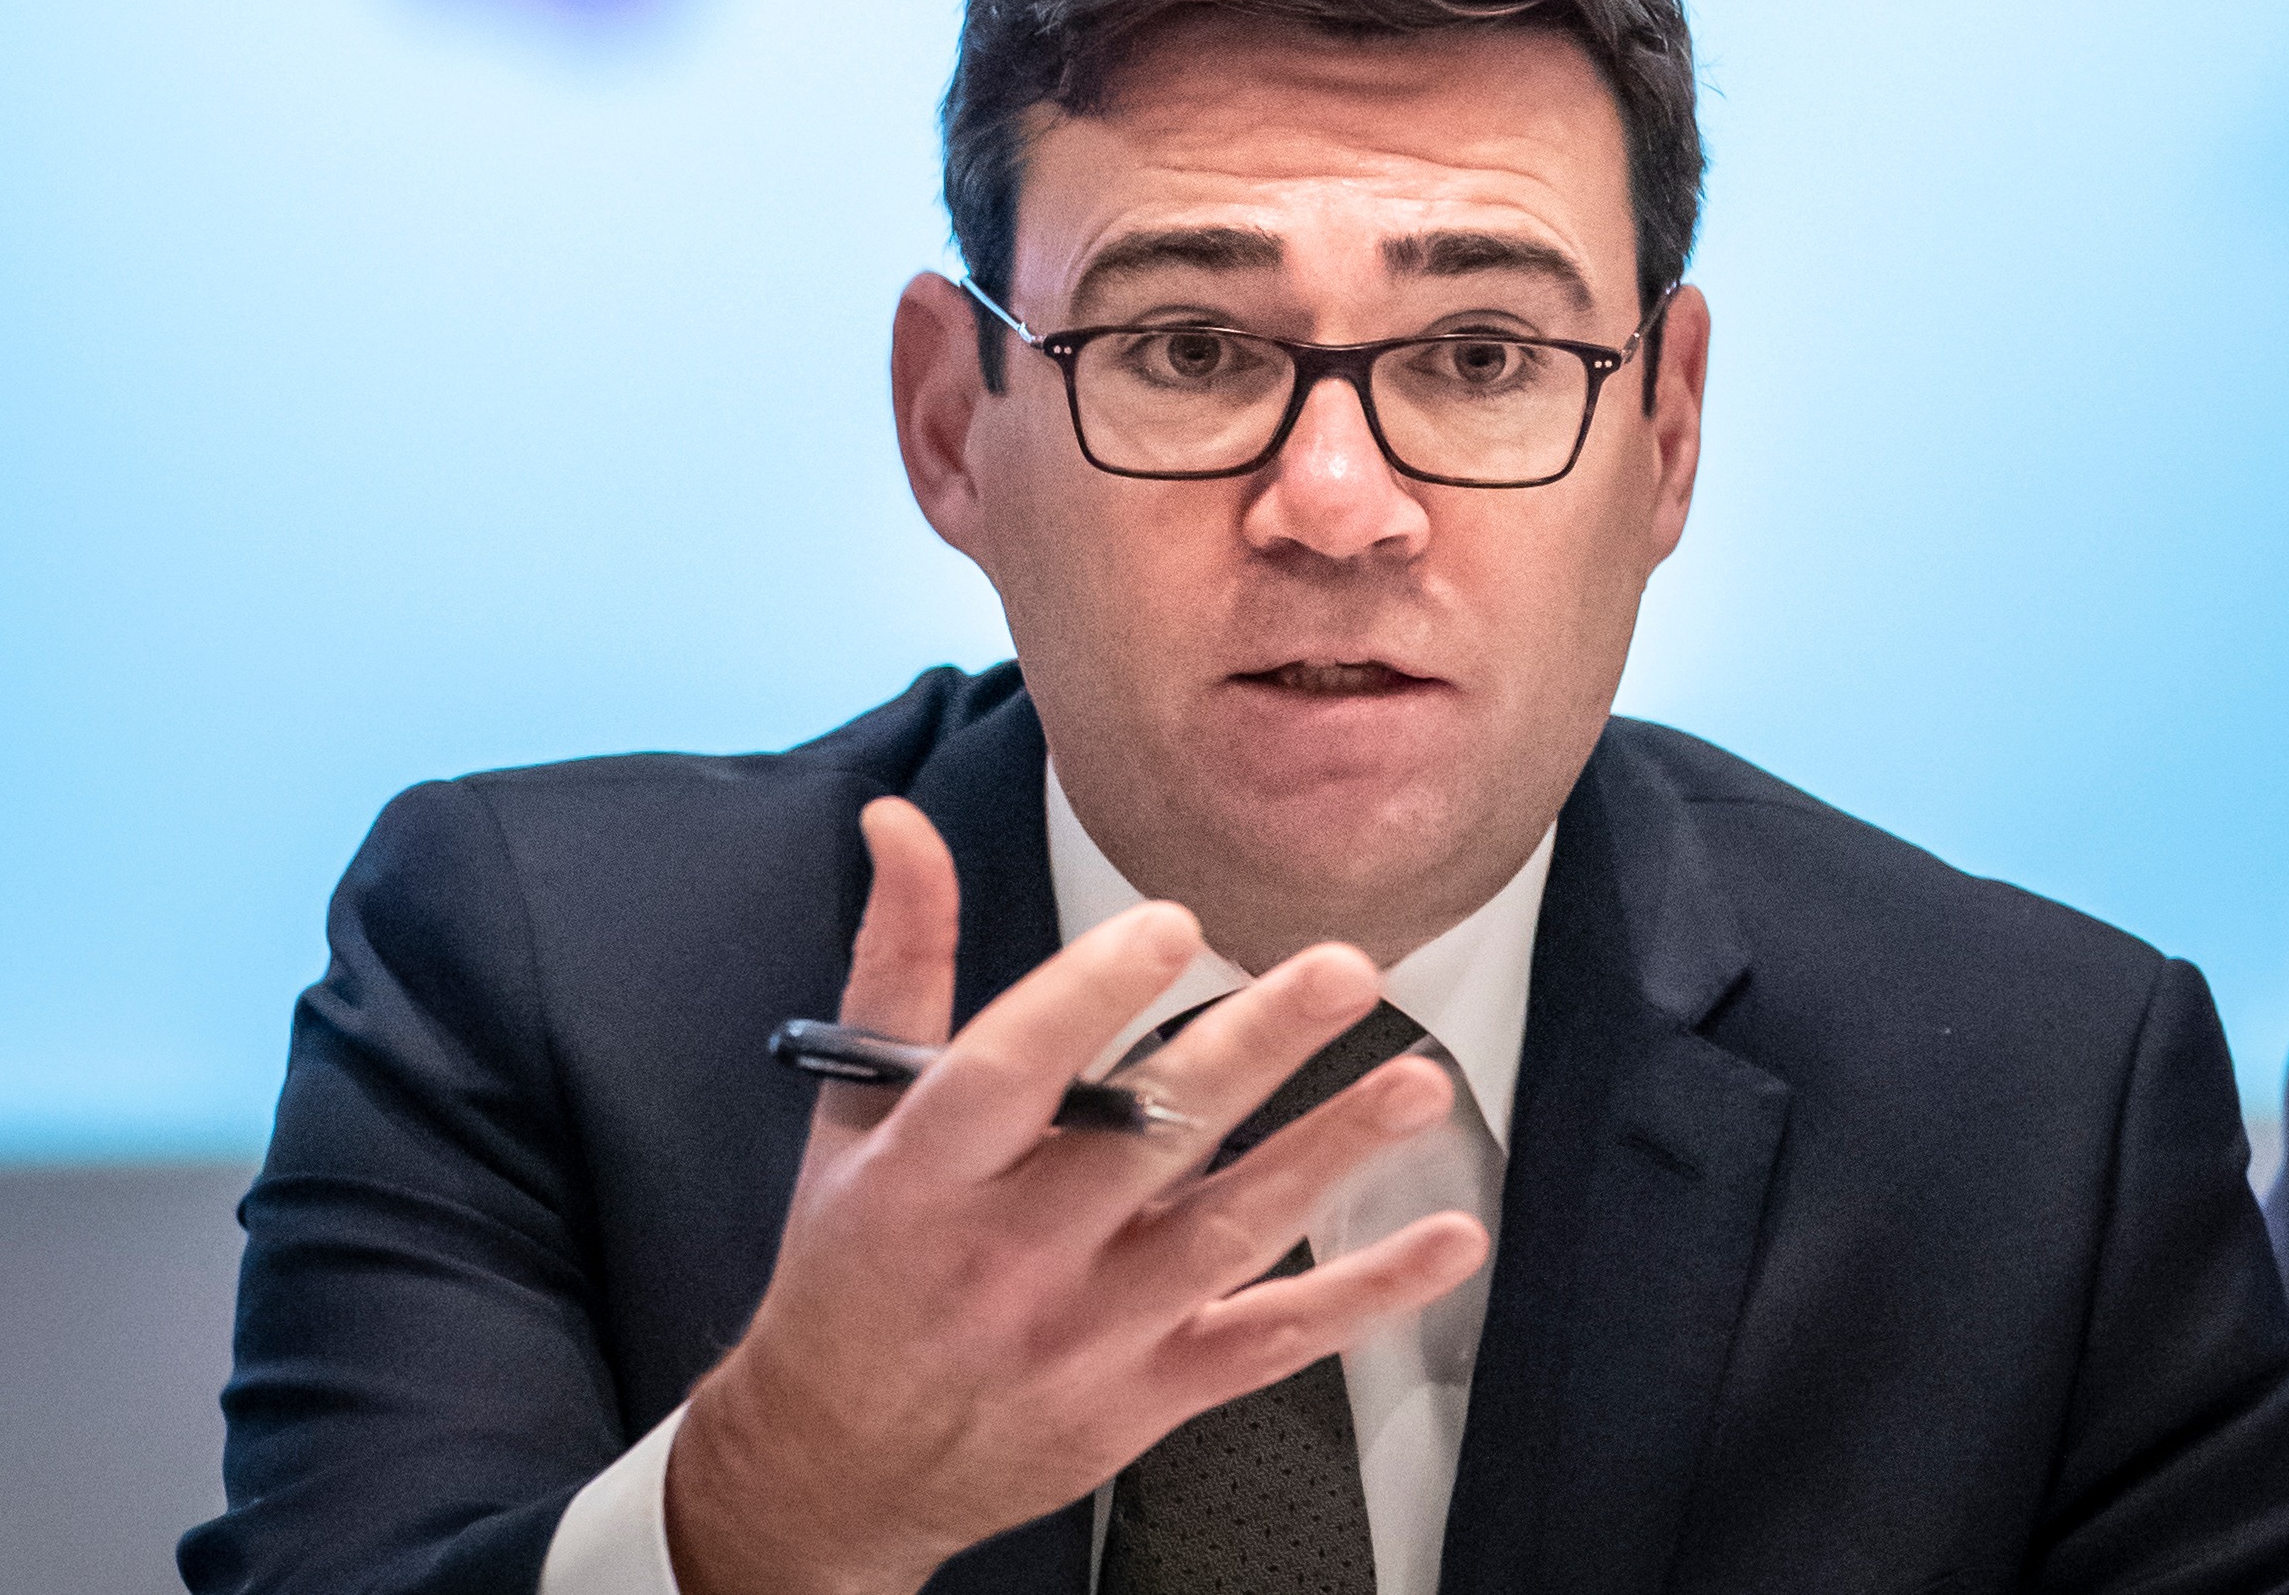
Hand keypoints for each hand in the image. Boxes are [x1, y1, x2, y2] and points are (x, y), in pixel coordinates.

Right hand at [663, 797, 1490, 1593]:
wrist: (839, 1465)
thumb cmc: (852, 1267)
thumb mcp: (853, 1110)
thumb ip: (899, 959)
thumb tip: (901, 822)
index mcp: (924, 1175)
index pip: (1008, 1073)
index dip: (1090, 995)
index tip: (1171, 922)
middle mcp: (1009, 1256)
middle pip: (1144, 1141)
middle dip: (1253, 1051)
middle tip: (1343, 970)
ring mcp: (1088, 1333)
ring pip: (1227, 1235)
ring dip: (1332, 1154)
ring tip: (1418, 1085)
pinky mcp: (1149, 1394)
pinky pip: (1271, 1340)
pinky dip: (1367, 1294)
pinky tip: (1449, 1241)